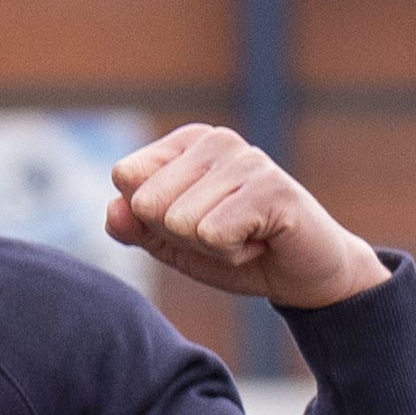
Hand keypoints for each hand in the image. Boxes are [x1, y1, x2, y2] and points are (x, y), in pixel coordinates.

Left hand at [106, 123, 389, 308]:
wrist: (301, 275)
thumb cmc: (234, 250)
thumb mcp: (171, 243)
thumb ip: (134, 226)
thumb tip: (114, 209)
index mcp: (186, 142)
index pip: (126, 177)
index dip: (152, 218)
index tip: (195, 222)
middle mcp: (216, 139)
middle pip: (148, 202)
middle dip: (180, 235)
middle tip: (223, 233)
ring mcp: (247, 159)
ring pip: (179, 221)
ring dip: (210, 246)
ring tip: (245, 236)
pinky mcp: (272, 188)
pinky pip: (213, 234)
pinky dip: (233, 254)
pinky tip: (261, 241)